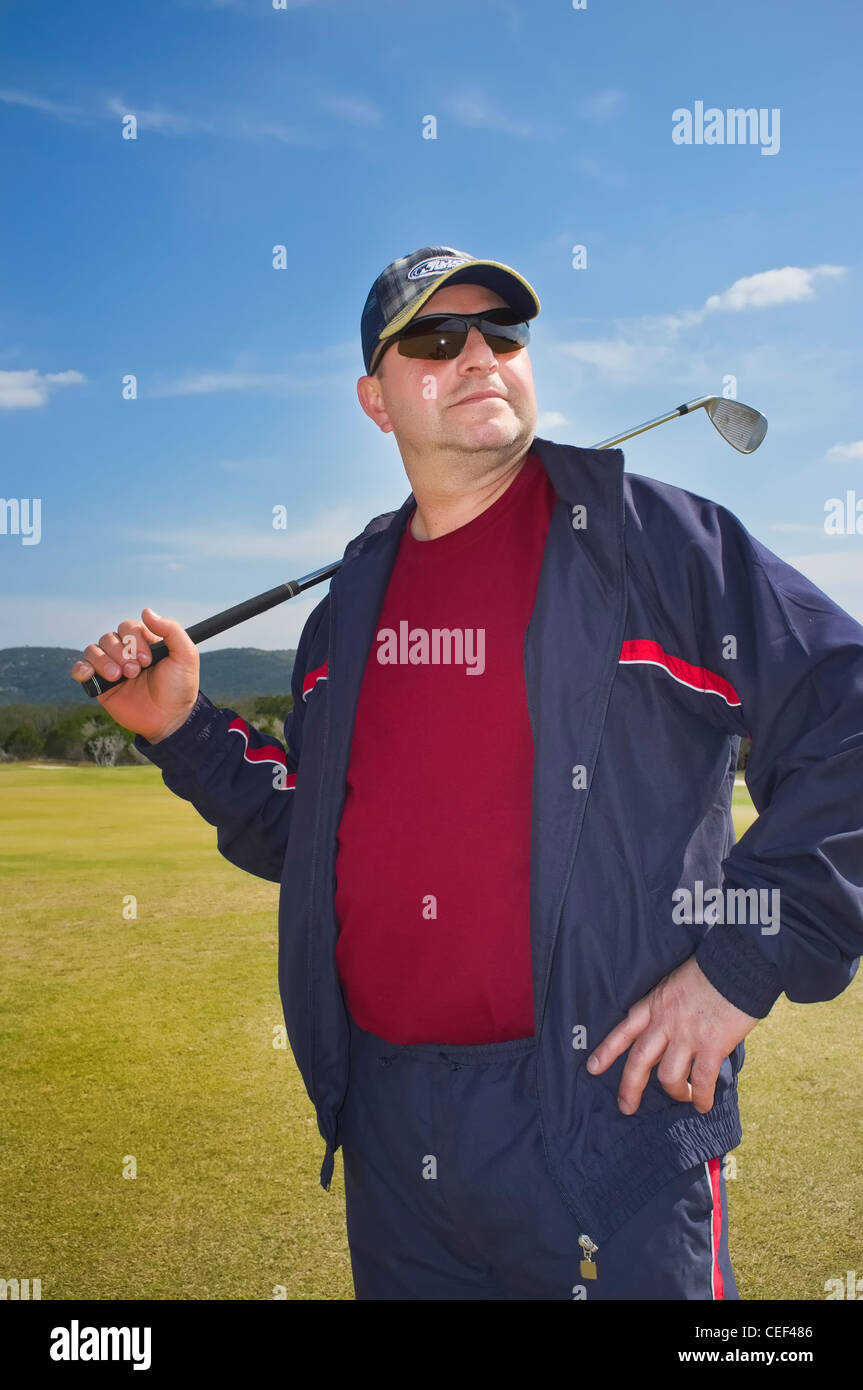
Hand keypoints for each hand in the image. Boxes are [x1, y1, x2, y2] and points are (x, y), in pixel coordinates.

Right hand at [71, 608, 199, 743]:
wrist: (169, 719)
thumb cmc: (180, 688)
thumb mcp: (186, 656)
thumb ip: (171, 630)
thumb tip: (146, 611)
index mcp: (144, 642)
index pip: (128, 627)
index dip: (134, 641)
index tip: (148, 660)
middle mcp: (126, 652)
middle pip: (109, 638)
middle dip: (121, 654)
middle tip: (135, 672)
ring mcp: (111, 667)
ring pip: (93, 650)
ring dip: (104, 661)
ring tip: (119, 677)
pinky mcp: (100, 685)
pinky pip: (81, 669)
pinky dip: (81, 669)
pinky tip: (89, 674)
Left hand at [585, 954, 760, 1114]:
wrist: (736, 964)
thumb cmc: (710, 971)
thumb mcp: (675, 984)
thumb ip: (668, 1009)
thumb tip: (671, 1033)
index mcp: (654, 1004)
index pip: (624, 1030)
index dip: (607, 1051)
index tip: (592, 1068)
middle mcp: (665, 1023)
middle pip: (639, 1060)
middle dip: (630, 1087)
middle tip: (626, 1107)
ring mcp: (687, 1036)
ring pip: (668, 1076)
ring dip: (675, 1092)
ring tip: (684, 1097)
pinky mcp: (711, 1046)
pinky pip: (702, 1081)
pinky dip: (702, 1097)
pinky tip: (703, 1105)